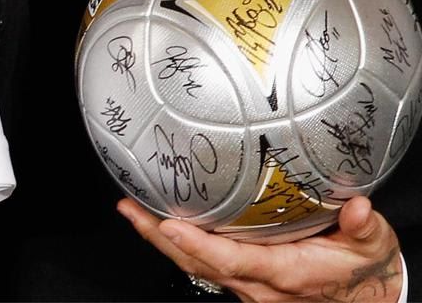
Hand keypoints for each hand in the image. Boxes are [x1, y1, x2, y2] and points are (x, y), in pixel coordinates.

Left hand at [117, 195, 401, 301]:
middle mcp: (261, 285)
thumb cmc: (364, 267)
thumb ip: (363, 227)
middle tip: (129, 208)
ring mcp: (250, 286)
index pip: (234, 261)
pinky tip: (157, 222)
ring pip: (197, 266)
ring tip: (131, 209)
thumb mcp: (373, 246)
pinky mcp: (246, 281)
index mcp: (287, 273)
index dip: (199, 245)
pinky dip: (179, 246)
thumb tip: (359, 208)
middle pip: (200, 264)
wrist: (370, 296)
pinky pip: (205, 266)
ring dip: (161, 240)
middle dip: (160, 238)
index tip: (170, 226)